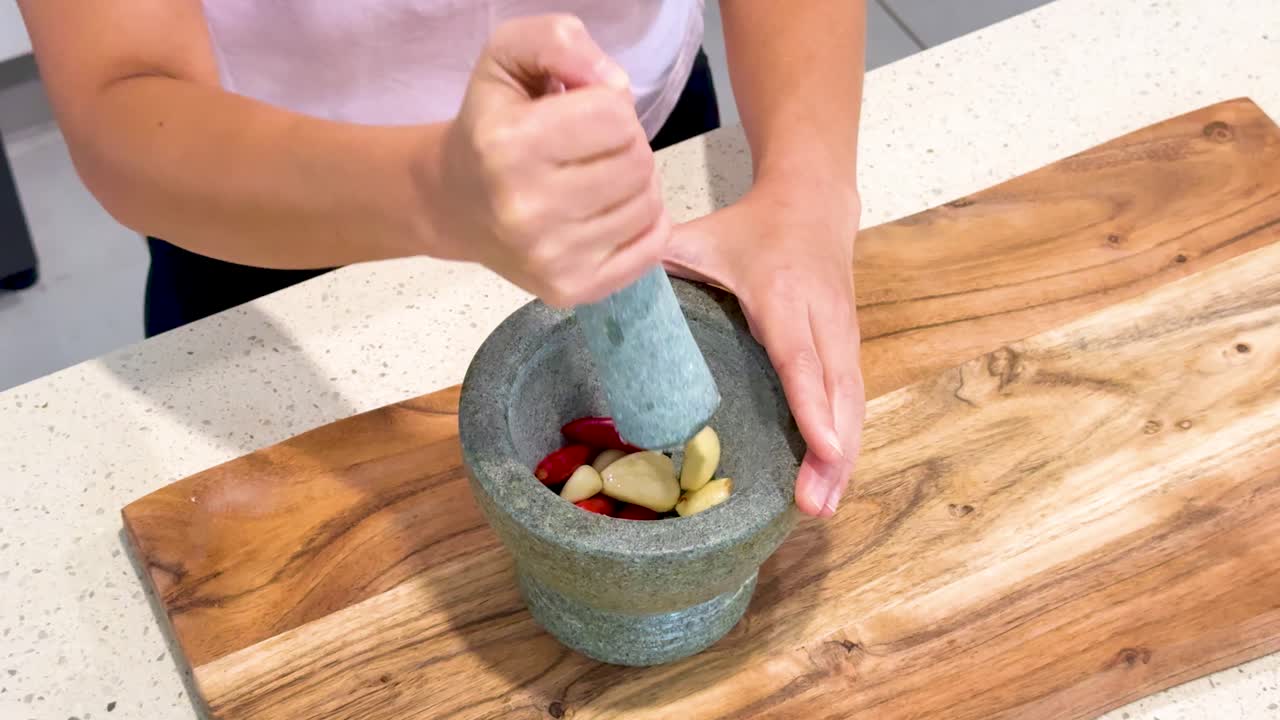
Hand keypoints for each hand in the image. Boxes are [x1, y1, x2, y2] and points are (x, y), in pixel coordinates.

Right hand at [432, 15, 670, 306]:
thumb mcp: (509, 57)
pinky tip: (610, 211)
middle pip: (638, 162)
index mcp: (509, 145)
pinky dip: (644, 223)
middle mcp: (526, 208)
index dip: (608, 106)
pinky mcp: (571, 289)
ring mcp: (550, 257)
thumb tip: (615, 84)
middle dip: (625, 145)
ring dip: (634, 184)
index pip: (616, 115)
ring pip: (648, 204)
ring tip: (597, 178)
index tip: (579, 115)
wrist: (455, 204)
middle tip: (591, 150)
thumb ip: (560, 41)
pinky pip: (652, 248)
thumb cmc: (492, 124)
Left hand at [666, 185, 864, 516]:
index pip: (799, 357)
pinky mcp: (849, 350)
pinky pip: (852, 403)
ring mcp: (842, 336)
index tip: (822, 447)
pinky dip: (844, 446)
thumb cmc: (749, 228)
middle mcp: (822, 319)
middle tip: (813, 506)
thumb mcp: (701, 235)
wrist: (813, 203)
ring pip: (851, 404)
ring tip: (820, 509)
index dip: (811, 405)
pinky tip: (828, 484)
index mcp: (782, 294)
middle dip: (830, 452)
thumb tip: (598, 287)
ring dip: (841, 460)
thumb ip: (655, 258)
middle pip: (836, 392)